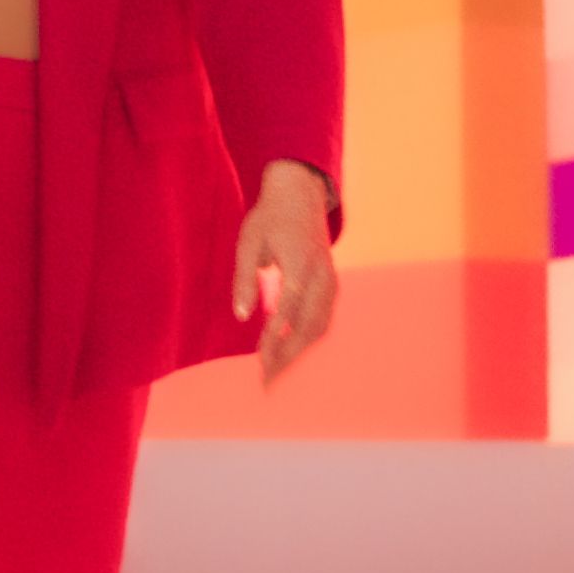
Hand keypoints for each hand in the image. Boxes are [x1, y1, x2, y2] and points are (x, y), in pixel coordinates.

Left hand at [233, 163, 339, 385]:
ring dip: (299, 351)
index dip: (276, 337)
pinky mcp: (332, 283)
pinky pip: (324, 318)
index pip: (289, 308)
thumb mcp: (248, 241)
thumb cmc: (270, 217)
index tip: (261, 361)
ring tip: (276, 370)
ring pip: (320, 326)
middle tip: (266, 379)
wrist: (301, 194)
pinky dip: (308, 338)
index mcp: (299, 261)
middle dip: (288, 355)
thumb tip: (242, 315)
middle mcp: (321, 274)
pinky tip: (290, 350)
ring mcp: (330, 279)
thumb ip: (245, 278)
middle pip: (309, 325)